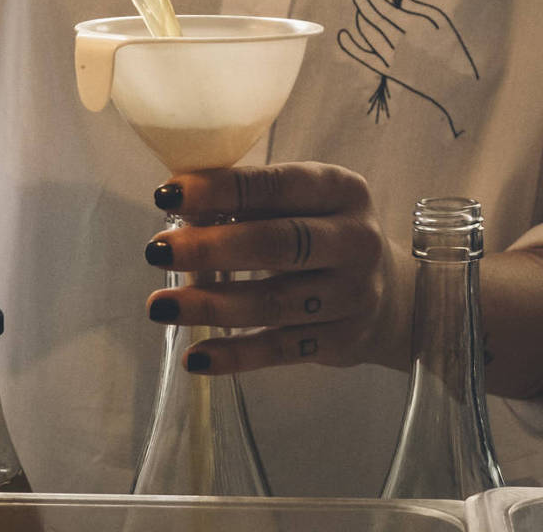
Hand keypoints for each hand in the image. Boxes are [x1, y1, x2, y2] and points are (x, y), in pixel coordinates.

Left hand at [142, 163, 411, 377]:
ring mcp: (352, 295)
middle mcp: (355, 240)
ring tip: (160, 306)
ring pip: (274, 302)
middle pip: (277, 244)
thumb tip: (180, 207)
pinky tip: (196, 356)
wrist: (386, 294)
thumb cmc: (321, 233)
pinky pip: (280, 350)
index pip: (275, 185)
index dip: (220, 189)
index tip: (167, 195)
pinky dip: (235, 355)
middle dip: (211, 249)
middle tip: (157, 251)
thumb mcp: (302, 201)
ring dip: (211, 306)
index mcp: (342, 190)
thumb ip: (251, 201)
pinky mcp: (341, 341)